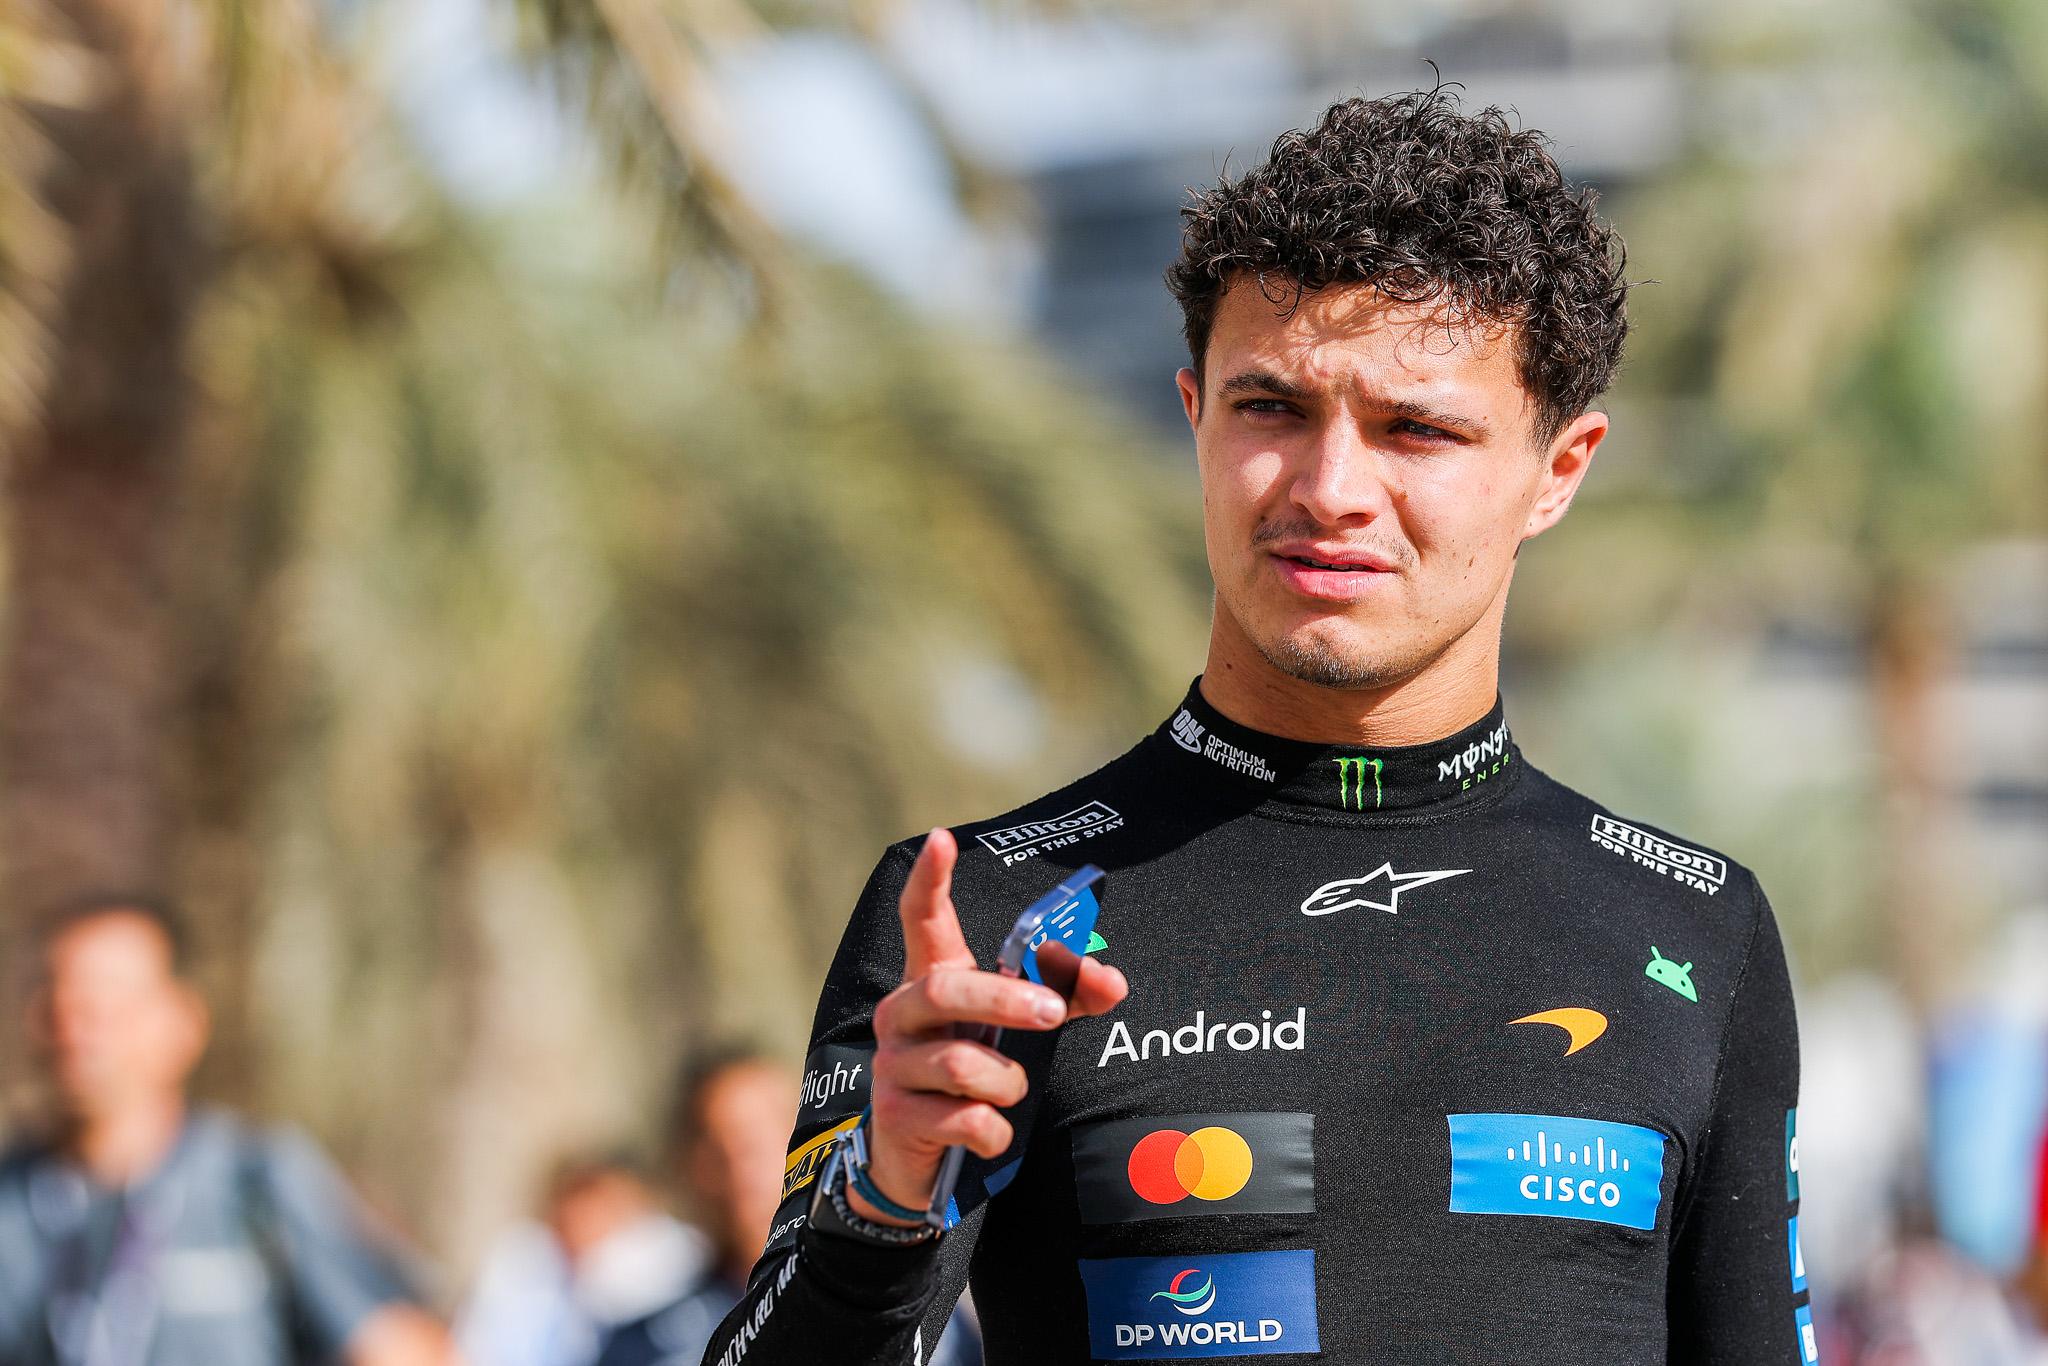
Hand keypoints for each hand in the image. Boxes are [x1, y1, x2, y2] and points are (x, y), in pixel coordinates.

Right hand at [853, 828, 1126, 1225]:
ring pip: (962, 1063)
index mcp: (931, 981)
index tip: (942, 839)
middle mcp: (901, 1014)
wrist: (914, 1156)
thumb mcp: (1017, 1031)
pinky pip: (963, 1118)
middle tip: (1053, 1013)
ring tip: (1011, 1093)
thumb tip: (1113, 980)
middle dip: (1005, 999)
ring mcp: (893, 1065)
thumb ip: (1066, 998)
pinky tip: (990, 1133)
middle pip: (945, 988)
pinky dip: (993, 1131)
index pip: (921, 920)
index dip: (930, 880)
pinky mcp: (896, 1115)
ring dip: (1008, 1083)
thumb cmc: (975, 1073)